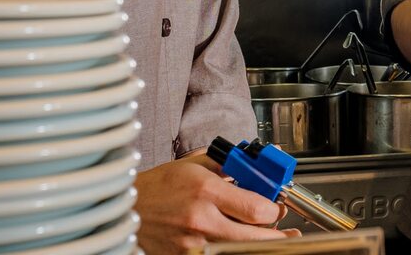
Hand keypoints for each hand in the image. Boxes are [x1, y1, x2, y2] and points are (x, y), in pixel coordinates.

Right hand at [135, 153, 300, 254]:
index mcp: (206, 191)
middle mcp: (201, 220)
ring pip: (239, 249)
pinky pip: (219, 254)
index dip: (275, 210)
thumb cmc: (159, 186)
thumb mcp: (195, 165)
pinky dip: (232, 248)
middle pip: (255, 237)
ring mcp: (192, 244)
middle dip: (276, 234)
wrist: (127, 208)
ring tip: (264, 236)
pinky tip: (235, 240)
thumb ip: (230, 166)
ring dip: (256, 243)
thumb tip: (259, 166)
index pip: (257, 209)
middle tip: (283, 231)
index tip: (277, 207)